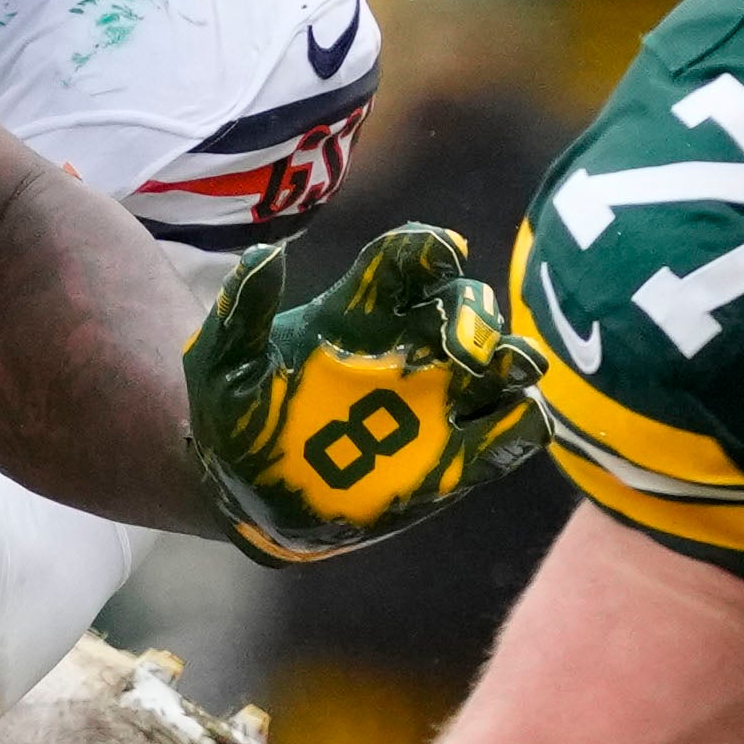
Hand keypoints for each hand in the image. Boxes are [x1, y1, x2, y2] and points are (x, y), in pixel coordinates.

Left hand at [183, 224, 548, 562]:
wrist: (242, 494)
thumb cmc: (233, 418)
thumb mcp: (219, 362)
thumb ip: (241, 310)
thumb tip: (264, 253)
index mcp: (357, 315)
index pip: (407, 262)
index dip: (429, 250)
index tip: (442, 253)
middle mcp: (408, 350)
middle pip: (466, 306)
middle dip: (474, 314)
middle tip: (460, 341)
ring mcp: (436, 404)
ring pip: (504, 363)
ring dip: (516, 360)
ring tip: (508, 371)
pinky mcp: (454, 461)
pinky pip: (512, 433)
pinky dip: (524, 425)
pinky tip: (513, 423)